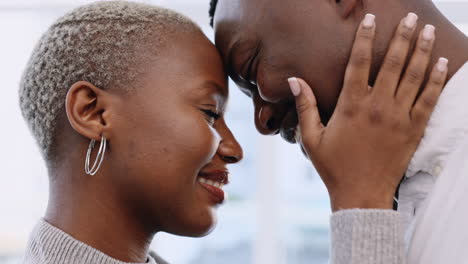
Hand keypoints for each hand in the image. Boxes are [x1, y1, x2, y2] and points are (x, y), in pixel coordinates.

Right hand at [288, 13, 447, 210]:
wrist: (361, 194)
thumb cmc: (334, 166)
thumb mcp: (312, 137)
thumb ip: (306, 106)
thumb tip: (294, 80)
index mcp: (351, 105)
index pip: (359, 63)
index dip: (364, 38)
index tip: (370, 19)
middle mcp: (377, 107)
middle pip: (393, 63)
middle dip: (403, 36)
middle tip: (411, 18)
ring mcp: (398, 117)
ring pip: (414, 77)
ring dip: (422, 51)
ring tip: (428, 30)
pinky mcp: (414, 130)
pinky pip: (428, 100)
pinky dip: (436, 80)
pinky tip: (442, 63)